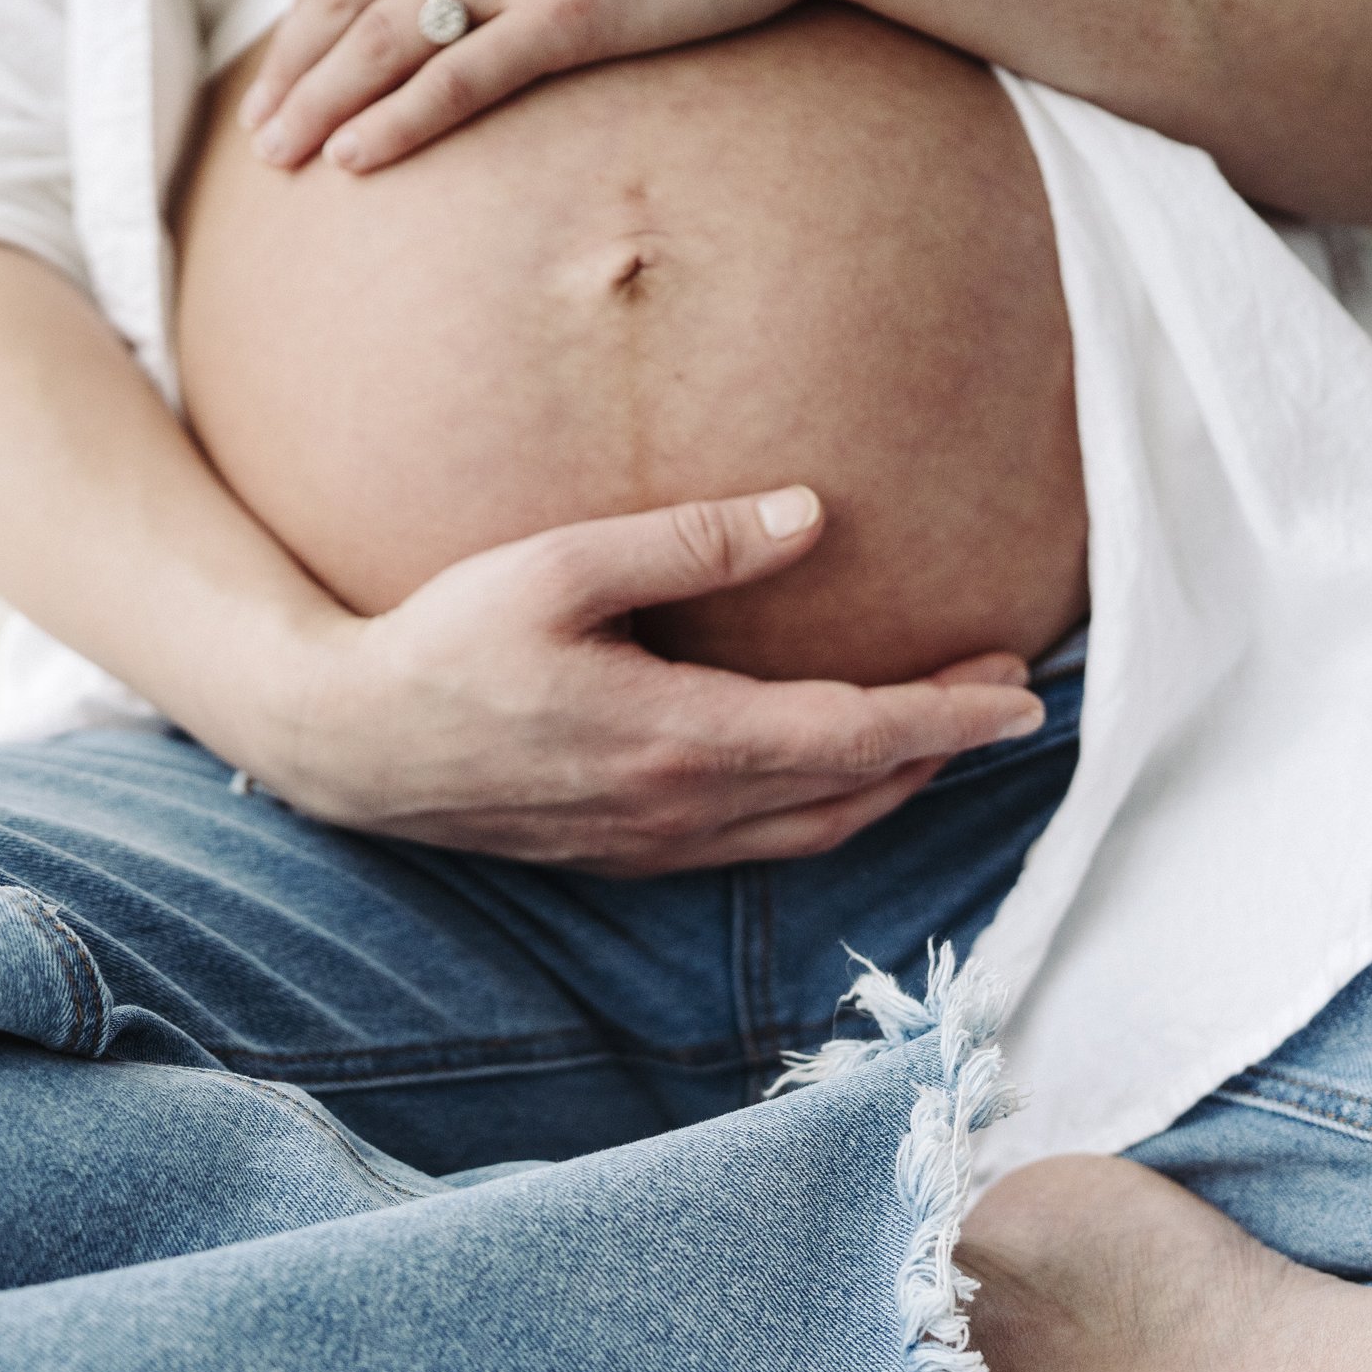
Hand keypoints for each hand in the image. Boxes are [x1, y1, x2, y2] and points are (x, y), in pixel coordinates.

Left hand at [239, 0, 831, 172]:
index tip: (277, 72)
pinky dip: (397, 118)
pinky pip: (463, 76)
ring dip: (319, 97)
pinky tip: (352, 159)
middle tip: (257, 128)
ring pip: (389, 34)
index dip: (305, 17)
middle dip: (294, 64)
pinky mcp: (574, 12)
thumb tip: (458, 5)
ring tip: (277, 154)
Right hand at [249, 488, 1045, 874]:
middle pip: (851, 795)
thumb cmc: (443, 643)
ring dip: (889, 790)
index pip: (851, 737)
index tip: (1023, 695)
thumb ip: (690, 543)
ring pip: (811, 836)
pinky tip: (834, 779)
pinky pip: (758, 850)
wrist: (349, 746)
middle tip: (1004, 696)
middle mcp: (677, 810)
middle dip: (939, 748)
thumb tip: (809, 515)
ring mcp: (650, 845)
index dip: (947, 717)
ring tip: (940, 736)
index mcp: (675, 739)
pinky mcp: (624, 856)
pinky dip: (824, 816)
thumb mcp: (559, 567)